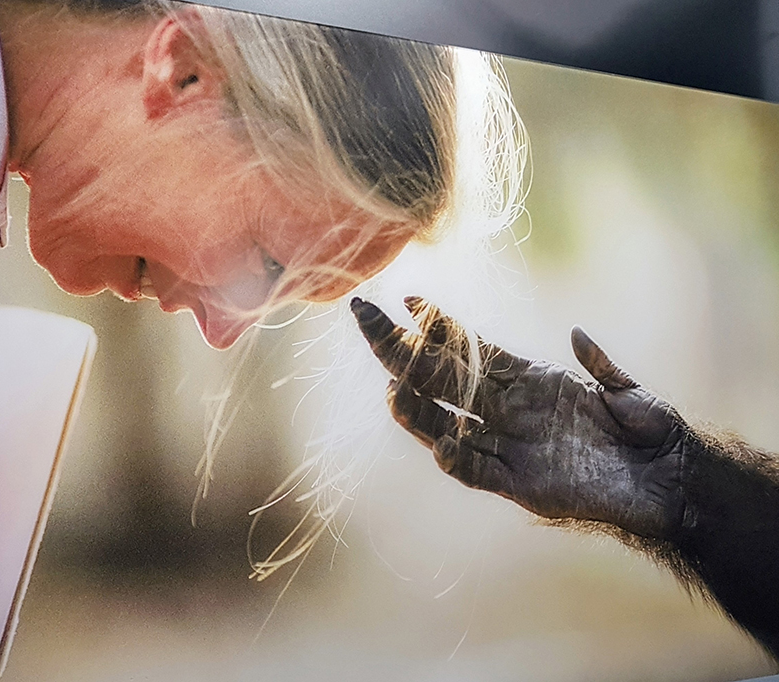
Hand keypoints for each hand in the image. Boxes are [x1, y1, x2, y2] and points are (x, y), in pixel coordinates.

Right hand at [351, 296, 687, 540]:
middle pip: (440, 376)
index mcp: (527, 378)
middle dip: (401, 348)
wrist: (666, 482)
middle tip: (366, 318)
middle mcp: (507, 408)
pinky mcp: (517, 482)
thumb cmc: (649, 431)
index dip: (438, 325)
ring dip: (416, 407)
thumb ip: (598, 364)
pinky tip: (439, 442)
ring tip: (392, 388)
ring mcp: (507, 444)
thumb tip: (575, 334)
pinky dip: (456, 458)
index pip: (469, 347)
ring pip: (443, 422)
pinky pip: (475, 470)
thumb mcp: (625, 391)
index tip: (408, 299)